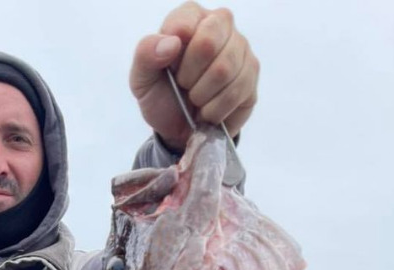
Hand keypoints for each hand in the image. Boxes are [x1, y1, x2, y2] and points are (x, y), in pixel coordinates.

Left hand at [129, 3, 258, 150]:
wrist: (180, 128)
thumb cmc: (162, 96)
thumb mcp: (142, 79)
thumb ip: (145, 55)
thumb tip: (171, 43)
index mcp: (190, 17)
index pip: (187, 20)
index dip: (176, 53)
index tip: (171, 70)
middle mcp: (220, 24)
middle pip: (209, 42)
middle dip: (189, 76)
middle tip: (184, 86)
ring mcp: (240, 48)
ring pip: (224, 70)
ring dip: (202, 95)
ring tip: (196, 99)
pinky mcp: (251, 74)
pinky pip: (237, 91)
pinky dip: (215, 110)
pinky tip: (209, 110)